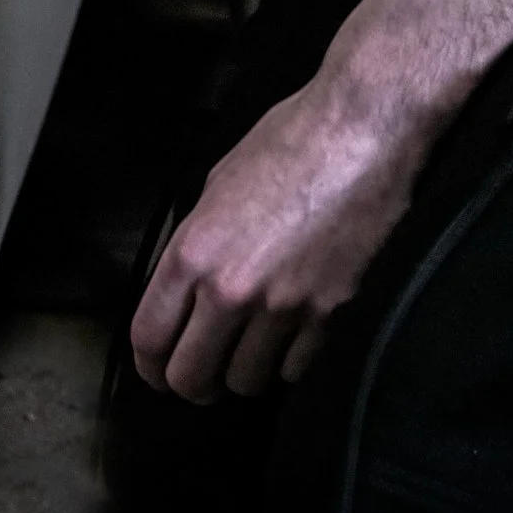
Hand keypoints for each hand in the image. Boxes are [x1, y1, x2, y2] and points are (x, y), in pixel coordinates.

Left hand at [129, 72, 432, 402]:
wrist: (363, 130)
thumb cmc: (291, 140)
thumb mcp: (218, 182)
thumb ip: (197, 242)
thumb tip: (188, 287)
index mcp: (194, 251)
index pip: (150, 339)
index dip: (150, 366)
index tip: (158, 370)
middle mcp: (231, 288)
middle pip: (192, 379)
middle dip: (193, 383)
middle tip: (205, 372)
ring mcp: (283, 307)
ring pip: (246, 382)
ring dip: (245, 370)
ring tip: (254, 346)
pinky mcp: (330, 315)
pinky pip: (296, 369)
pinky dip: (290, 360)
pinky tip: (293, 333)